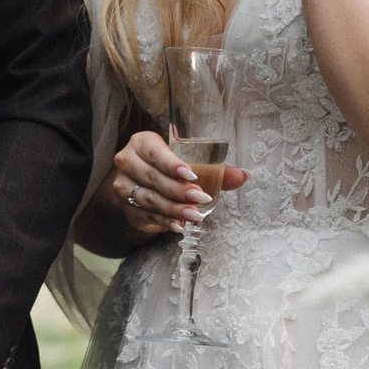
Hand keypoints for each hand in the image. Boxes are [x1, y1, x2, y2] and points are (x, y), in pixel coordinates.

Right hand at [104, 128, 248, 245]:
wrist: (143, 183)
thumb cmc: (168, 167)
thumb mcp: (189, 163)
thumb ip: (216, 169)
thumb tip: (244, 175)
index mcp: (142, 143)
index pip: (154, 152)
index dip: (171, 164)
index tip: (192, 175)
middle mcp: (128, 161)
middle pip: (152, 177)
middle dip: (178, 190)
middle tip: (200, 198)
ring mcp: (124, 185)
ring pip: (148, 198)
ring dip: (173, 208)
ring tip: (194, 215)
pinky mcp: (127, 207)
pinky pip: (146, 215)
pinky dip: (165, 221)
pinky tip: (179, 225)